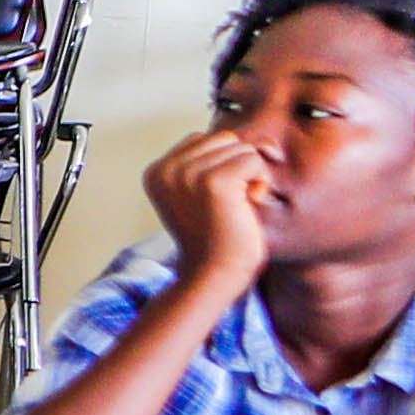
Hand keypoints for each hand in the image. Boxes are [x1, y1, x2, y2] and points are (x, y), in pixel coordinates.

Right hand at [147, 130, 274, 294]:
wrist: (213, 275)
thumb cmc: (214, 238)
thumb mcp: (199, 194)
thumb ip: (209, 163)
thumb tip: (257, 140)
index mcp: (155, 172)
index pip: (204, 140)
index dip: (221, 167)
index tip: (214, 200)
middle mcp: (165, 169)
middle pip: (223, 139)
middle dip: (237, 167)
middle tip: (229, 204)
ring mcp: (187, 174)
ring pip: (240, 148)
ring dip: (249, 176)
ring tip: (237, 206)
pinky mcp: (214, 181)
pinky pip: (253, 160)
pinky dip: (259, 182)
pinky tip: (247, 205)